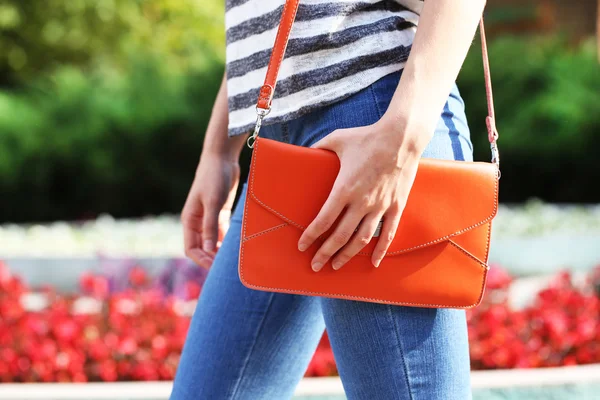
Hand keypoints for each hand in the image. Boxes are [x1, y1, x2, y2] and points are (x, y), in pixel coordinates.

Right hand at [181, 153, 239, 268]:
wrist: (222, 158)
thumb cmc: (214, 178)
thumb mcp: (213, 203)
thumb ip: (210, 226)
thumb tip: (208, 250)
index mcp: (190, 220)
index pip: (191, 249)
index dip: (202, 260)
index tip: (216, 267)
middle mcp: (197, 222)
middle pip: (202, 248)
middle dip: (212, 258)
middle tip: (227, 268)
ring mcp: (209, 218)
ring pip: (213, 241)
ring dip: (221, 250)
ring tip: (234, 259)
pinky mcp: (220, 213)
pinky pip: (222, 232)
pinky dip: (228, 239)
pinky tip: (238, 246)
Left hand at [297, 117, 429, 270]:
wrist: (402, 137)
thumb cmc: (367, 137)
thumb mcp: (337, 139)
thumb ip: (318, 148)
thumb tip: (304, 152)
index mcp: (344, 188)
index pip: (323, 220)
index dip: (311, 236)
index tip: (302, 246)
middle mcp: (361, 202)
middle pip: (340, 235)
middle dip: (325, 253)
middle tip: (315, 265)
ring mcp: (380, 206)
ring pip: (361, 239)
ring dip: (347, 255)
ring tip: (336, 265)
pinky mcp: (396, 206)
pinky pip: (388, 233)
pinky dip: (380, 250)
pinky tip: (373, 262)